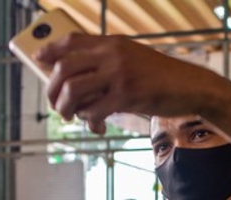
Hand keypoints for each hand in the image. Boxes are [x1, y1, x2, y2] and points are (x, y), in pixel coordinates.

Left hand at [35, 34, 218, 133]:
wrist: (192, 86)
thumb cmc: (162, 77)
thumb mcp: (134, 58)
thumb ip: (108, 62)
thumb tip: (79, 81)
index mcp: (112, 43)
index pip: (71, 41)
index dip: (50, 50)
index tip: (38, 60)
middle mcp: (112, 54)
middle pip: (64, 68)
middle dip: (51, 89)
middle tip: (54, 105)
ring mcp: (118, 74)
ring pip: (73, 90)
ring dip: (64, 108)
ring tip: (68, 117)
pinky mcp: (127, 95)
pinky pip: (94, 110)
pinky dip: (89, 121)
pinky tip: (96, 127)